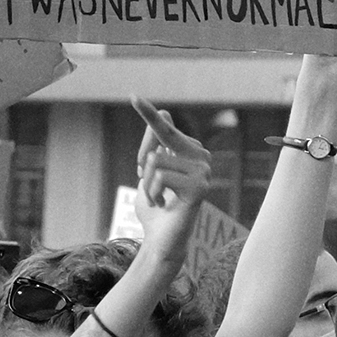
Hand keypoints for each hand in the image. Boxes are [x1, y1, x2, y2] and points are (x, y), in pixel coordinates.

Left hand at [130, 100, 212, 267]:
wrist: (162, 240)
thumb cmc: (156, 207)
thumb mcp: (148, 172)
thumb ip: (154, 144)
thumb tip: (165, 112)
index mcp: (189, 152)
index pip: (165, 128)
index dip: (149, 114)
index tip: (133, 96)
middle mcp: (201, 158)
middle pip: (159, 138)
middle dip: (143, 159)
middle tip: (147, 182)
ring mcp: (203, 172)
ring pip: (155, 160)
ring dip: (147, 183)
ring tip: (158, 198)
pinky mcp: (200, 188)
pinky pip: (160, 176)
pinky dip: (153, 192)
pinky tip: (164, 205)